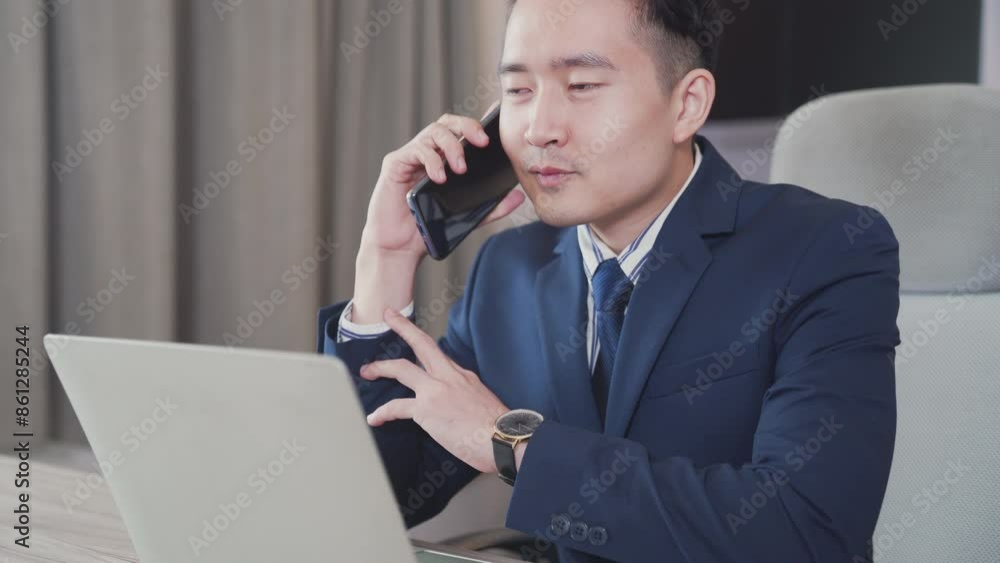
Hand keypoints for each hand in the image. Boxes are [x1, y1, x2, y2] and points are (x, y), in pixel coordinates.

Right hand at [352, 103, 525, 323]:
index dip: (477, 124)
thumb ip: (493, 206)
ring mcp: (411, 156)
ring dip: (451, 146)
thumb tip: (519, 196)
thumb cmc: (428, 229)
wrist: (400, 247)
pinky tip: (439, 177)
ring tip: (460, 169)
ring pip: (433, 132)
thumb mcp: (468, 217)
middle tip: (482, 142)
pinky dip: (431, 161)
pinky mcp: (395, 164)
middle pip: (448, 123)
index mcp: (444, 159)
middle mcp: (428, 152)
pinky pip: (415, 151)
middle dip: (467, 127)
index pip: (461, 131)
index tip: (496, 125)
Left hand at [359, 308, 508, 473]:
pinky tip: (374, 418)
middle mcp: (449, 377)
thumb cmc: (499, 430)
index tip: (412, 331)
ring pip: (401, 369)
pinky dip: (382, 412)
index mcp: (464, 375)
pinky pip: (396, 406)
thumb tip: (456, 407)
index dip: (422, 342)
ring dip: (381, 368)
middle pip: (422, 344)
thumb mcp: (483, 402)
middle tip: (389, 316)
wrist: (504, 439)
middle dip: (403, 327)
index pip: (438, 354)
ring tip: (367, 371)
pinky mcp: (426, 409)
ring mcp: (436, 391)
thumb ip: (465, 397)